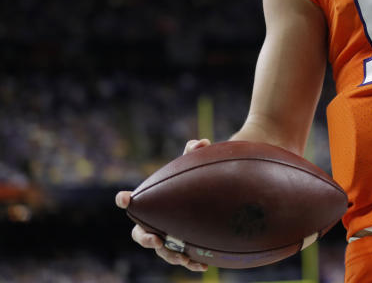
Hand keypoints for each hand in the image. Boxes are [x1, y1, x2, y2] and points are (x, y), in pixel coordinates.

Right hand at [115, 138, 210, 271]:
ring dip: (171, 256)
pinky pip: (182, 259)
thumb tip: (201, 143)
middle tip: (155, 238)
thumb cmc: (193, 181)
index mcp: (152, 203)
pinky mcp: (182, 247)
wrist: (208, 196)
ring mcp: (167, 237)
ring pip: (162, 251)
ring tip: (184, 258)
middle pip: (140, 234)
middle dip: (145, 238)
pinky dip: (190, 264)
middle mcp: (154, 222)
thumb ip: (194, 153)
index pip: (134, 201)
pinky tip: (203, 267)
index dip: (126, 200)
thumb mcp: (193, 165)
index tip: (123, 197)